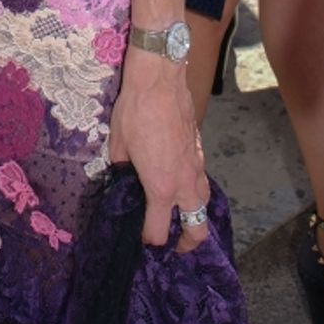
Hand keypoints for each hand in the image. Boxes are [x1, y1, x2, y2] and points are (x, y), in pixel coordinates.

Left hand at [108, 49, 208, 252]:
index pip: (159, 230)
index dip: (149, 240)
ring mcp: (196, 167)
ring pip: (204, 203)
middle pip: (196, 228)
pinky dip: (195, 191)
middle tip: (174, 244)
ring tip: (180, 216)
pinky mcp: (200, 151)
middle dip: (186, 242)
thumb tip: (122, 176)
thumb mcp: (118, 144)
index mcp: (161, 187)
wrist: (160, 79)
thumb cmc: (135, 111)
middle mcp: (184, 183)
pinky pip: (202, 181)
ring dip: (195, 215)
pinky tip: (181, 182)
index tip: (140, 238)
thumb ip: (121, 168)